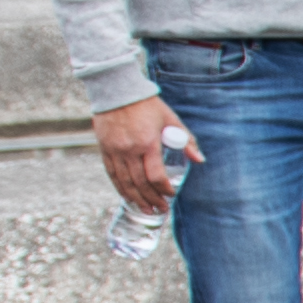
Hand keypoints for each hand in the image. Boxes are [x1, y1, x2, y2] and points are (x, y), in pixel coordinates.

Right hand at [95, 94, 195, 212]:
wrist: (116, 91)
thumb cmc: (147, 105)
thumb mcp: (170, 119)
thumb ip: (186, 140)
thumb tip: (199, 160)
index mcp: (148, 143)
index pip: (156, 175)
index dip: (164, 189)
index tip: (171, 195)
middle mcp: (129, 149)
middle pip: (140, 183)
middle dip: (152, 199)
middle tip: (161, 210)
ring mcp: (114, 150)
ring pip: (124, 182)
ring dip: (136, 199)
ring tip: (146, 210)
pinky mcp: (104, 149)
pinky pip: (111, 174)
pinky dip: (120, 188)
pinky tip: (127, 197)